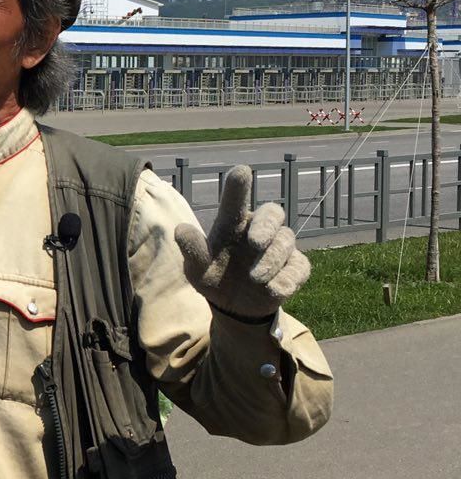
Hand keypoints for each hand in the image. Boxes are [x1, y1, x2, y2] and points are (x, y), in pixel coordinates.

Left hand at [175, 165, 309, 320]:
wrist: (233, 307)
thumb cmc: (212, 277)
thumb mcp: (197, 269)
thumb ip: (192, 250)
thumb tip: (180, 230)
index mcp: (232, 222)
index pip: (236, 198)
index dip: (239, 185)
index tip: (242, 170)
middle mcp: (258, 229)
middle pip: (273, 212)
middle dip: (266, 225)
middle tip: (255, 242)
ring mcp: (280, 247)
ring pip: (285, 242)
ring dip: (271, 260)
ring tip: (254, 278)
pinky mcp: (295, 267)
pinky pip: (298, 267)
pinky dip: (286, 278)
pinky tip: (274, 289)